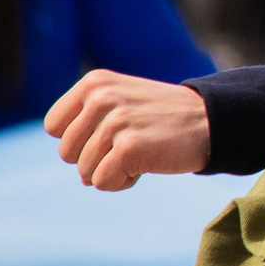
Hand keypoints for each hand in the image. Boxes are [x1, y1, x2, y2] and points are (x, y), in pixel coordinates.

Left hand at [45, 71, 211, 190]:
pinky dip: (122, 182)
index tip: (109, 134)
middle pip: (67, 153)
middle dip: (95, 159)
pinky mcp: (130, 147)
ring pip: (84, 172)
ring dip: (111, 171)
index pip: (54, 127)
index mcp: (94, 83)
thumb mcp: (119, 102)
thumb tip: (81, 177)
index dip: (78, 139)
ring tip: (141, 153)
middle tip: (129, 145)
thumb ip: (88, 126)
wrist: (210, 120)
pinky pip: (103, 182)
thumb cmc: (162, 117)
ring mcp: (115, 121)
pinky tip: (145, 166)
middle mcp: (101, 98)